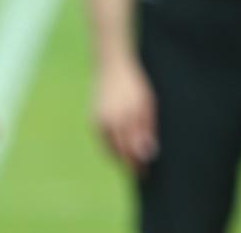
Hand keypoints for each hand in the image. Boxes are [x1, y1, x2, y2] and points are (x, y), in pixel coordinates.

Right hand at [94, 57, 158, 172]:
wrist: (111, 66)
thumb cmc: (134, 85)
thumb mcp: (146, 104)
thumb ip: (146, 129)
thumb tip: (148, 154)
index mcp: (125, 119)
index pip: (131, 152)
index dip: (138, 165)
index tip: (145, 173)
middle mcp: (109, 123)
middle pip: (119, 154)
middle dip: (129, 164)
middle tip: (140, 171)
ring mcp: (98, 122)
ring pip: (109, 150)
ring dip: (119, 159)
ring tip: (131, 162)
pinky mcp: (92, 121)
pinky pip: (102, 142)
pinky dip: (111, 149)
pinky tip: (120, 149)